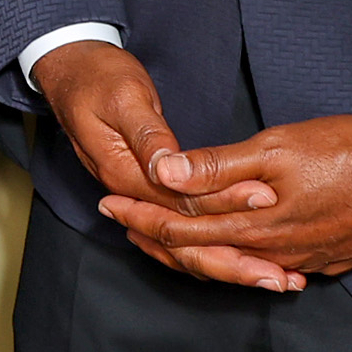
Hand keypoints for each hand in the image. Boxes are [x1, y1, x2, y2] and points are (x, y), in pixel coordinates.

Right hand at [32, 41, 297, 291]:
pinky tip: (247, 262)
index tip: (268, 202)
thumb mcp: (123, 98)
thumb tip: (168, 168)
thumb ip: (147, 135)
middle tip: (282, 277)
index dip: (227, 205)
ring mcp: (139, 197)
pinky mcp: (149, 193)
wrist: (69, 70)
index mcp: (122, 173)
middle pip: (186, 243)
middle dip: (236, 262)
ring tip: (275, 280)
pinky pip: (184, 235)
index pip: (181, 203)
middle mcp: (131, 194)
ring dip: (231, 267)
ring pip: (186, 248)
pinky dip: (215, 252)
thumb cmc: (97, 78)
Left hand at [97, 114, 351, 280]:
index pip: (183, 228)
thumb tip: (165, 171)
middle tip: (121, 224)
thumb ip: (220, 164)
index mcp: (258, 227)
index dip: (142, 215)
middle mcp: (276, 254)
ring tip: (164, 236)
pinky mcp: (327, 260)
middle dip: (158, 237)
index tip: (109, 205)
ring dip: (195, 250)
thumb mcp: (279, 147)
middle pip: (203, 254)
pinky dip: (239, 260)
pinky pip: (270, 267)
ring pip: (235, 264)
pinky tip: (233, 254)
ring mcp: (304, 262)